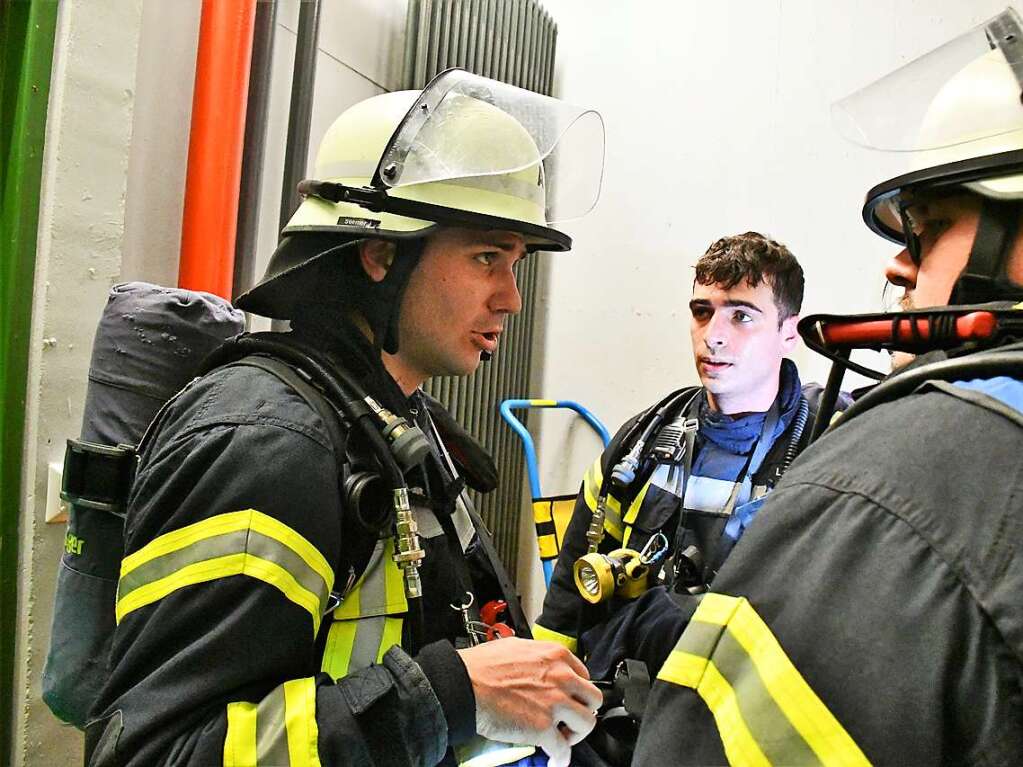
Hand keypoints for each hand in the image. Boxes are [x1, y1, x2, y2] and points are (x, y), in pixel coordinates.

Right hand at [457, 638, 601, 766]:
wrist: (464, 684)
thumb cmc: (482, 666)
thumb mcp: (517, 648)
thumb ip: (537, 659)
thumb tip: (540, 668)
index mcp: (555, 656)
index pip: (584, 675)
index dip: (577, 691)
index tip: (571, 699)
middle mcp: (561, 677)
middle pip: (593, 699)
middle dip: (583, 711)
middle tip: (570, 719)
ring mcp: (554, 703)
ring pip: (587, 723)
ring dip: (575, 734)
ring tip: (563, 739)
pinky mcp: (543, 728)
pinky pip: (563, 749)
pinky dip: (561, 758)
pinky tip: (555, 760)